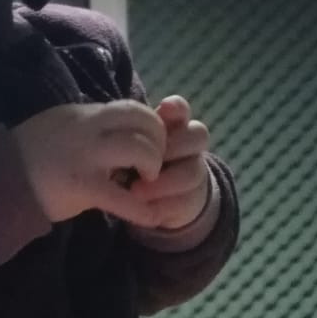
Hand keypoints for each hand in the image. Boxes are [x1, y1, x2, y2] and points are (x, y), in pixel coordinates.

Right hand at [12, 101, 165, 223]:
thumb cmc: (25, 158)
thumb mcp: (56, 127)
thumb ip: (86, 126)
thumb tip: (114, 130)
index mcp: (82, 114)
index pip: (130, 108)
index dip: (151, 126)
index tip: (150, 144)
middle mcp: (87, 129)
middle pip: (143, 122)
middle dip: (159, 142)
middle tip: (154, 164)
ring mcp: (85, 157)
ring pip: (139, 150)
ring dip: (153, 167)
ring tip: (146, 183)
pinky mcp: (82, 187)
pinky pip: (124, 198)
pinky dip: (144, 210)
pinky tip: (153, 218)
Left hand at [121, 95, 212, 231]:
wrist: (157, 199)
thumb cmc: (133, 166)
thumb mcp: (126, 152)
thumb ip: (129, 140)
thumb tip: (119, 134)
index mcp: (173, 127)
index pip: (180, 110)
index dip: (176, 108)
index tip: (165, 108)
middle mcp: (190, 146)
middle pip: (197, 135)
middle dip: (172, 147)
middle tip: (144, 160)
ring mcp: (196, 171)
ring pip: (192, 172)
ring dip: (163, 183)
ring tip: (135, 191)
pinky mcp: (193, 200)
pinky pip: (184, 201)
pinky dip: (162, 206)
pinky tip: (143, 210)